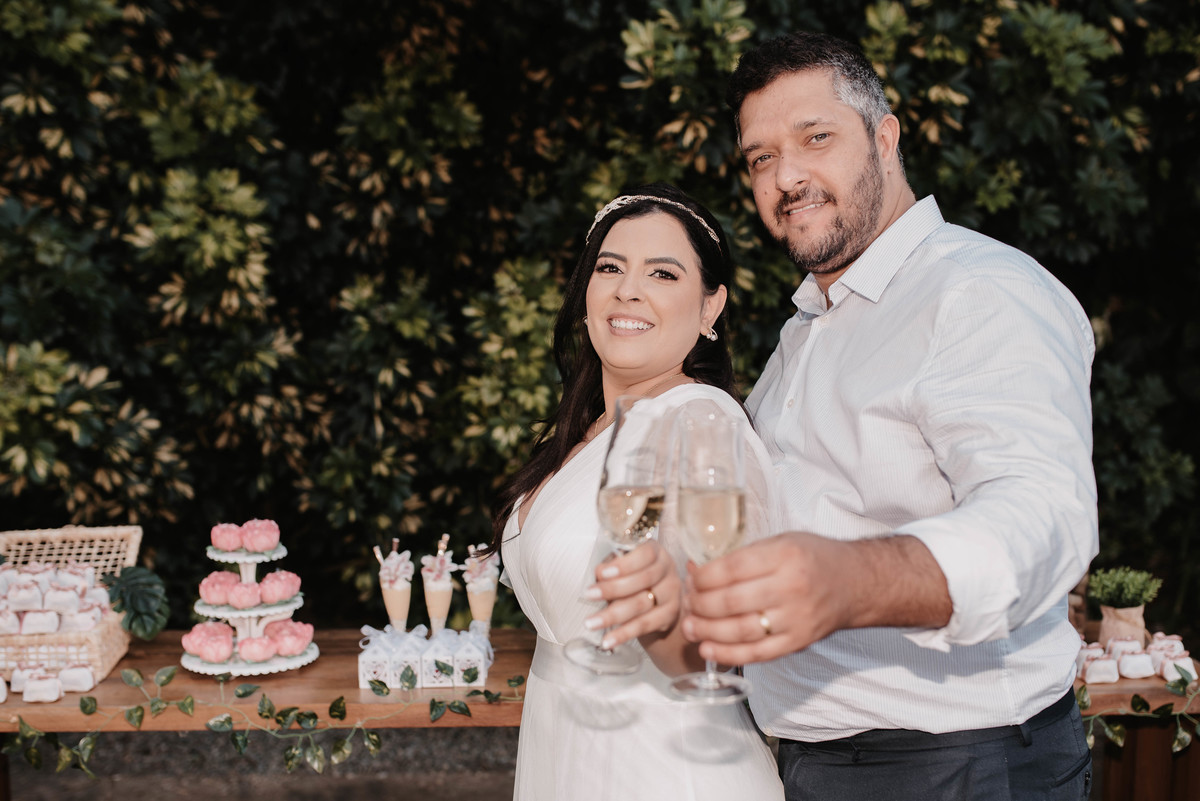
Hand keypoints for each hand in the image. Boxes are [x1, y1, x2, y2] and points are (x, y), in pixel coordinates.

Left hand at [583, 540, 681, 649]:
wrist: (657, 600)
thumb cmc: (634, 576)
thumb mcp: (623, 565)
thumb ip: (612, 567)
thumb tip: (599, 575)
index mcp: (655, 551)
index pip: (645, 553)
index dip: (624, 564)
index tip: (602, 573)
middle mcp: (667, 569)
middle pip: (643, 579)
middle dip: (612, 588)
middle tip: (589, 595)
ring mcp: (672, 593)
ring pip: (642, 604)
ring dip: (613, 615)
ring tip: (591, 622)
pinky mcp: (670, 615)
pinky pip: (644, 625)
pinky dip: (624, 634)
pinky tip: (608, 640)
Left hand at [680, 531, 950, 664]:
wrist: (856, 583)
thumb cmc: (813, 558)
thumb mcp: (781, 542)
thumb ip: (743, 556)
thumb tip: (697, 570)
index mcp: (785, 556)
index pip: (731, 569)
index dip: (703, 576)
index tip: (691, 577)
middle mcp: (791, 588)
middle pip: (731, 601)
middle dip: (699, 604)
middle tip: (686, 602)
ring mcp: (795, 619)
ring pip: (740, 630)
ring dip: (707, 631)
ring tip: (689, 627)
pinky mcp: (798, 642)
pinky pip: (757, 654)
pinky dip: (728, 654)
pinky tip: (708, 648)